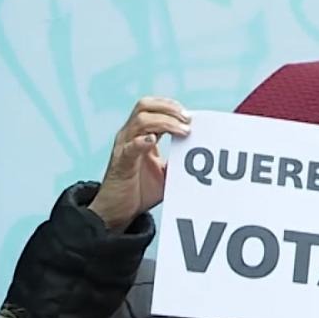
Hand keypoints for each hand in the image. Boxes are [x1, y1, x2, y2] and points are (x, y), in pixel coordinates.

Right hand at [87, 97, 190, 230]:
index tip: (189, 117)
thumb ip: (178, 160)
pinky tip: (153, 141)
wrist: (118, 211)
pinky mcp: (121, 163)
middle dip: (169, 108)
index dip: (171, 107)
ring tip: (182, 131)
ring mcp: (123, 147)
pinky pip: (129, 147)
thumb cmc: (139, 191)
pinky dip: (141, 142)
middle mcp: (129, 136)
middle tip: (187, 120)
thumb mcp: (164, 172)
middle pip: (145, 106)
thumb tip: (200, 156)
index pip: (153, 108)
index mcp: (140, 135)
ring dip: (164, 122)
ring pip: (141, 121)